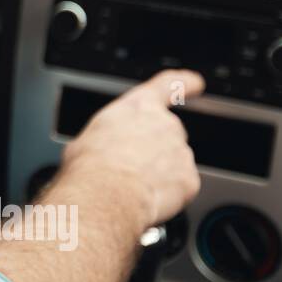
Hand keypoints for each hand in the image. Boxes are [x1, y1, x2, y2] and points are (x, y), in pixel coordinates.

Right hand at [58, 69, 204, 228]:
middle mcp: (164, 124)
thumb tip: (101, 149)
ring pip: (174, 164)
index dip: (183, 82)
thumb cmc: (91, 166)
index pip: (168, 86)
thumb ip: (107, 136)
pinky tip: (146, 199)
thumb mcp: (86, 139)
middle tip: (131, 168)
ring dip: (159, 175)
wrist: (105, 195)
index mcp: (138, 107)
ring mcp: (180, 152)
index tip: (194, 82)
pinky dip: (168, 195)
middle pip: (167, 134)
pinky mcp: (189, 180)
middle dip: (154, 150)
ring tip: (132, 188)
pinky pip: (181, 188)